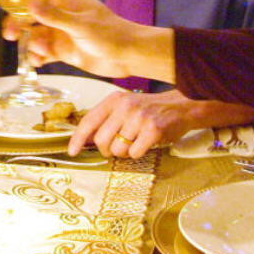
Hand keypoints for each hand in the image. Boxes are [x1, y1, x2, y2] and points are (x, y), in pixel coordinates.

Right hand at [6, 0, 173, 81]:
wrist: (128, 56)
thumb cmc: (109, 33)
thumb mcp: (80, 25)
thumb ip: (54, 16)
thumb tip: (29, 4)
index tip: (5, 4)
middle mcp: (59, 14)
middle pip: (29, 15)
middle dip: (19, 24)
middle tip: (12, 35)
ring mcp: (60, 32)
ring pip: (34, 35)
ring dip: (31, 44)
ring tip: (40, 53)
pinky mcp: (63, 50)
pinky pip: (42, 52)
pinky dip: (37, 56)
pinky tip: (38, 63)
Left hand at [67, 90, 253, 157]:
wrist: (181, 107)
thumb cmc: (150, 110)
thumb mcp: (125, 106)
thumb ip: (106, 119)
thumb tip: (85, 140)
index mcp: (114, 100)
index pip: (88, 121)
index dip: (78, 138)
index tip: (72, 151)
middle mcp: (125, 107)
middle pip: (102, 141)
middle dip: (106, 150)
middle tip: (117, 147)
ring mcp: (139, 118)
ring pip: (118, 150)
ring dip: (125, 152)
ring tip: (136, 141)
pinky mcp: (153, 130)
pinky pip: (135, 153)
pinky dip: (139, 153)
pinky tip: (146, 143)